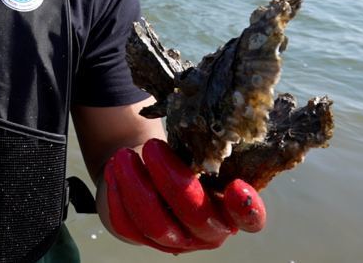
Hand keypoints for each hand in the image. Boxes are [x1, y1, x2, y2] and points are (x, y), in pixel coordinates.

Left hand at [103, 138, 266, 252]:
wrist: (148, 168)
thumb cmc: (183, 157)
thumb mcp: (199, 152)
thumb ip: (206, 149)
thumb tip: (205, 124)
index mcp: (230, 209)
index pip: (250, 219)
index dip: (247, 208)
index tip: (238, 186)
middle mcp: (207, 231)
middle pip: (196, 217)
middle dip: (173, 182)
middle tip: (153, 147)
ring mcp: (175, 239)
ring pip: (156, 225)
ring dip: (136, 187)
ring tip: (123, 155)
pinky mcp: (141, 237)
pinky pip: (126, 224)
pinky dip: (116, 195)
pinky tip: (112, 169)